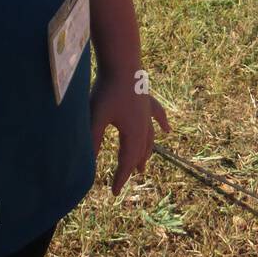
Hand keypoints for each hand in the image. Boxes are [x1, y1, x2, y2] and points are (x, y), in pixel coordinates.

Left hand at [89, 68, 169, 195]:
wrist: (122, 63)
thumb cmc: (108, 89)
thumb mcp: (97, 116)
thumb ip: (93, 139)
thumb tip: (89, 162)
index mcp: (132, 133)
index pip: (126, 161)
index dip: (120, 178)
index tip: (114, 193)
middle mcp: (144, 126)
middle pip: (139, 152)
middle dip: (132, 167)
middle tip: (125, 179)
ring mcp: (147, 113)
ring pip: (150, 139)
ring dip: (146, 153)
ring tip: (142, 165)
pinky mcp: (147, 100)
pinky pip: (157, 116)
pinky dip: (162, 124)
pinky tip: (168, 130)